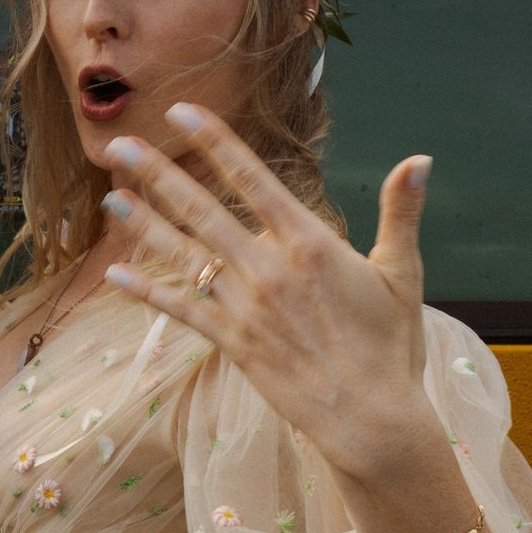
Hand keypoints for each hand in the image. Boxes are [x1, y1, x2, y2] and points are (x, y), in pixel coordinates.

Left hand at [99, 101, 435, 482]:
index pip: (253, 178)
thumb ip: (401, 213)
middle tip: (120, 145)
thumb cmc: (392, 346)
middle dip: (158, 174)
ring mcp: (246, 307)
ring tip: (110, 197)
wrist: (373, 420)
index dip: (214, 142)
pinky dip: (148, 293)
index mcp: (309, 243)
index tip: (181, 113)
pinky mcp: (233, 343)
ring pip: (184, 256)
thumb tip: (420, 160)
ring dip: (144, 225)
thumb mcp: (402, 273)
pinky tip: (116, 274)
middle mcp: (269, 269)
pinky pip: (182, 311)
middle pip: (203, 210)